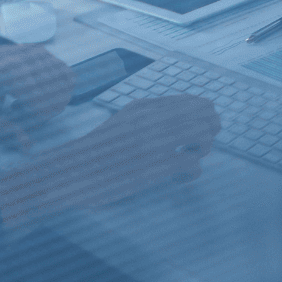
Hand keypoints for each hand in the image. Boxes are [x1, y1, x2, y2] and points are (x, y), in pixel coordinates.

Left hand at [0, 38, 76, 148]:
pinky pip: (64, 74)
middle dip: (43, 113)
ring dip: (52, 100)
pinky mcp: (40, 51)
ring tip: (27, 103)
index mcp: (10, 71)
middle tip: (20, 115)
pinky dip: (55, 89)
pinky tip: (32, 93)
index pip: (42, 104)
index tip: (13, 123)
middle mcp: (29, 57)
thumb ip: (2, 130)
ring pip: (66, 82)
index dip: (31, 122)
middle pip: (58, 94)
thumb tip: (28, 146)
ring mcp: (37, 51)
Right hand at [0, 96, 220, 230]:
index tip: (196, 133)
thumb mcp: (123, 120)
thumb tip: (184, 113)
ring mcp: (155, 140)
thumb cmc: (98, 150)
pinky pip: (192, 165)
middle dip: (209, 133)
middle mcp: (154, 118)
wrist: (72, 171)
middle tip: (195, 148)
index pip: (196, 102)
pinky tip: (177, 179)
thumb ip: (150, 114)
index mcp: (147, 106)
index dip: (205, 119)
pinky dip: (191, 173)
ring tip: (187, 160)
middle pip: (207, 115)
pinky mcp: (154, 166)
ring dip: (202, 151)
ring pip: (203, 135)